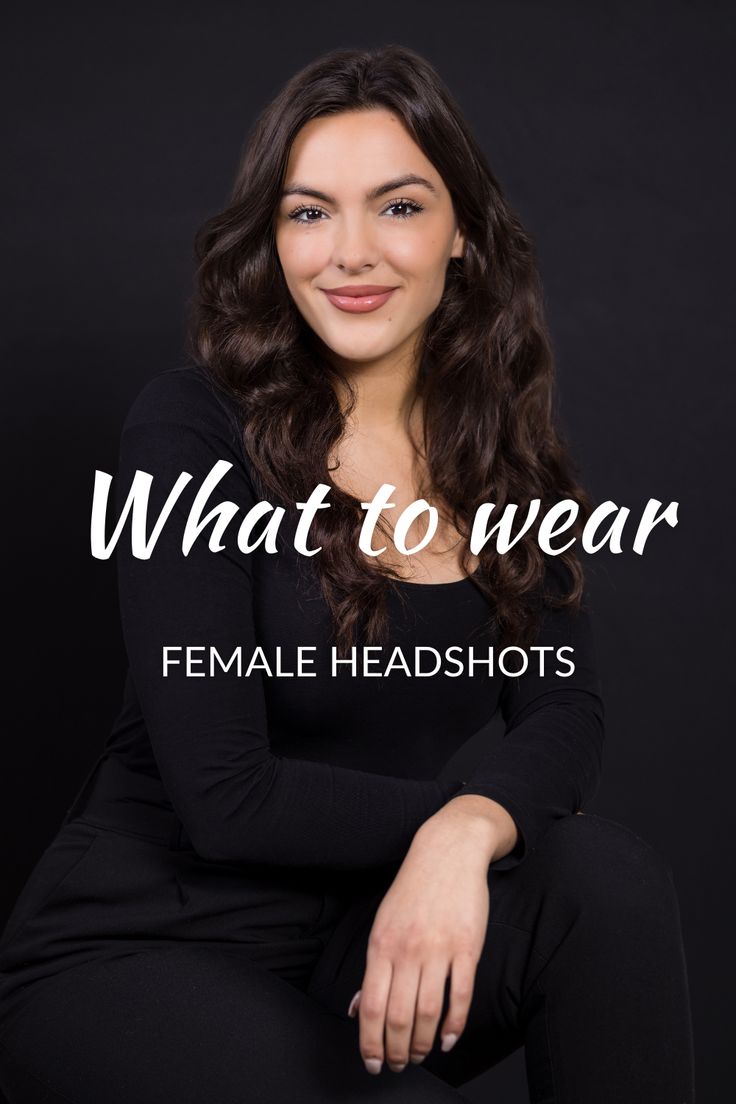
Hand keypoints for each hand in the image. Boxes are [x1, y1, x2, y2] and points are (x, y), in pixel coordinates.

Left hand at [348, 799, 506, 1074]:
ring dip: (422, 1043)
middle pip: (400, 1016)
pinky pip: (461, 996)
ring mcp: (439, 949)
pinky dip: (455, 1025)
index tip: (373, 1062)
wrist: (447, 851)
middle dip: (397, 1050)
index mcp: (381, 944)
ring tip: (419, 1055)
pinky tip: (448, 1039)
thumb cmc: (413, 888)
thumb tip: (359, 1007)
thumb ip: (373, 968)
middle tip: (398, 1065)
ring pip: (429, 1012)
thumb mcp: (382, 923)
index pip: (372, 1006)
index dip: (370, 1042)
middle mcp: (408, 950)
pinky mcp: (467, 948)